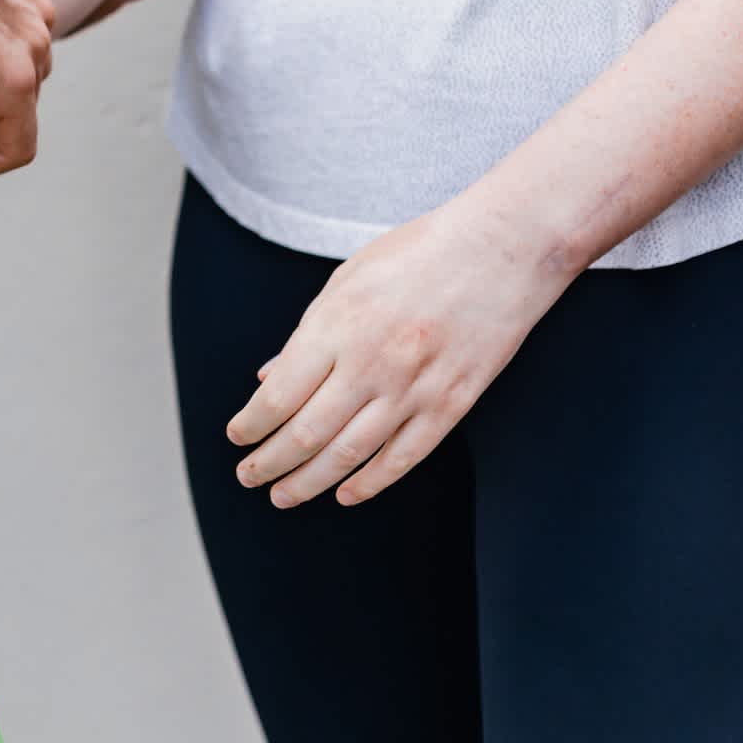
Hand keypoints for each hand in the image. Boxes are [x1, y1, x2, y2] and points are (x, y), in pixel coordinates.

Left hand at [225, 197, 577, 506]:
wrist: (505, 247)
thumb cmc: (418, 253)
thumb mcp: (347, 279)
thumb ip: (307, 334)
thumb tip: (268, 379)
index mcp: (337, 326)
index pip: (278, 396)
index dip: (251, 426)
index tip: (237, 436)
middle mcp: (371, 363)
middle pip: (306, 434)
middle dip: (269, 463)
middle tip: (248, 477)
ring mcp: (414, 387)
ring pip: (349, 454)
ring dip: (309, 482)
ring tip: (283, 496)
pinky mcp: (453, 403)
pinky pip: (403, 457)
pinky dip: (370, 482)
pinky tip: (345, 494)